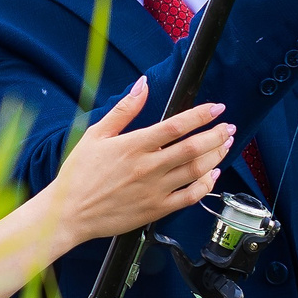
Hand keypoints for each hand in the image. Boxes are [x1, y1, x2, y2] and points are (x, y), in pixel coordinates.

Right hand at [46, 77, 233, 248]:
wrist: (69, 213)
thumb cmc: (79, 173)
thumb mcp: (96, 134)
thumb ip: (124, 109)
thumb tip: (143, 84)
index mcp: (133, 146)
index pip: (176, 126)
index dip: (200, 115)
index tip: (216, 108)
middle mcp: (147, 167)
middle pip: (193, 148)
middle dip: (216, 135)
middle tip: (228, 127)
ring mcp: (154, 190)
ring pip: (196, 171)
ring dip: (215, 155)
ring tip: (225, 144)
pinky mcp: (156, 210)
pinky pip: (190, 197)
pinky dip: (206, 185)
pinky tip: (212, 174)